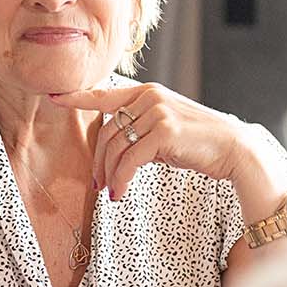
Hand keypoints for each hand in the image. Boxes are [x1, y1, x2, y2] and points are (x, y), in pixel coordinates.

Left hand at [49, 83, 263, 201]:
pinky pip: (130, 160)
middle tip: (97, 184)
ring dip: (108, 175)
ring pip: (115, 147)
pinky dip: (121, 180)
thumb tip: (114, 151)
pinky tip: (120, 194)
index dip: (77, 97)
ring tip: (109, 192)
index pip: (104, 95)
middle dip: (97, 161)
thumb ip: (139, 129)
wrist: (233, 149)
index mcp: (147, 92)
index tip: (53, 97)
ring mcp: (157, 112)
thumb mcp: (164, 130)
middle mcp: (149, 97)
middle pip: (106, 131)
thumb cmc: (198, 143)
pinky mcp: (164, 132)